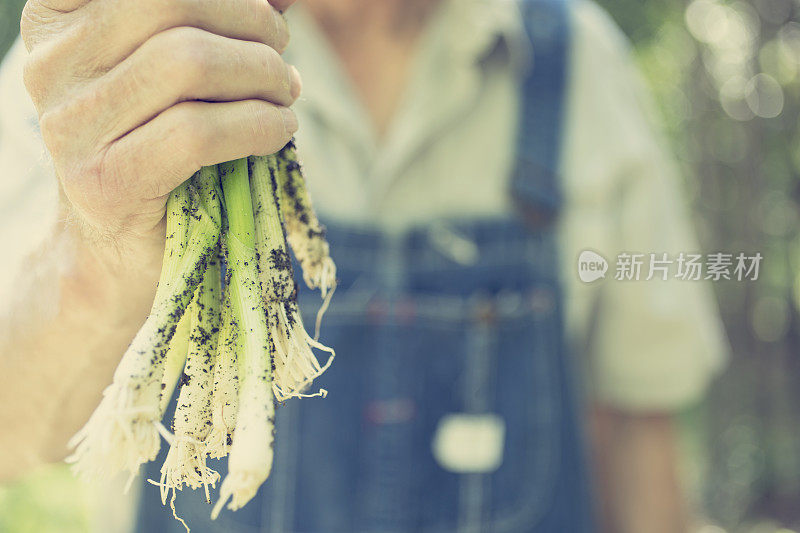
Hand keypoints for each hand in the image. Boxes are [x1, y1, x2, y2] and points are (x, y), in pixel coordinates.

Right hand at [20, 0, 300, 272]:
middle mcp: (53, 64)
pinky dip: (258, 124)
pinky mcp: (105, 180)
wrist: (118, 247)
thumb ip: (216, 24)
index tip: (264, 19)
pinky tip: (279, 131)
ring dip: (262, 76)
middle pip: (169, 6)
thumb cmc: (159, 146)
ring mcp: (72, 125)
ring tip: (285, 96)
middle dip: (251, 27)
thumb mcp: (177, 71)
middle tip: (281, 60)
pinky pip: (197, 131)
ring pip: (187, 62)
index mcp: (59, 20)